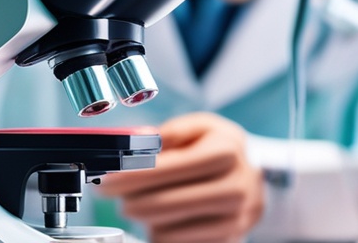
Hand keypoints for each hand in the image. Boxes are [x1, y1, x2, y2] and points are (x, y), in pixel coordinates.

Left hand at [97, 112, 264, 242]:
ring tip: (140, 205)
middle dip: (130, 202)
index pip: (168, 168)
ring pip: (168, 230)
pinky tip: (159, 220)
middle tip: (114, 197)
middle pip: (165, 204)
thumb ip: (171, 131)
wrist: (252, 181)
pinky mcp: (229, 240)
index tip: (105, 181)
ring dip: (145, 219)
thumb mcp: (202, 127)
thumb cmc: (218, 150)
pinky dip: (161, 234)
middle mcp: (236, 186)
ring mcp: (235, 218)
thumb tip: (137, 141)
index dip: (131, 176)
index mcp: (226, 151)